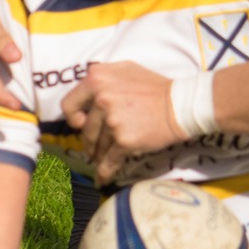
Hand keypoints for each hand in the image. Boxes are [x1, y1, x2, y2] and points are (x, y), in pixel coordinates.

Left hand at [60, 61, 186, 182]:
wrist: (180, 104)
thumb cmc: (155, 87)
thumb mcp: (125, 69)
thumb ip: (102, 78)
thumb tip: (86, 96)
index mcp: (97, 78)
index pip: (69, 105)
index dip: (73, 118)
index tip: (82, 124)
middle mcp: (101, 98)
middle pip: (85, 130)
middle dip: (90, 142)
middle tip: (95, 148)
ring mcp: (112, 120)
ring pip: (97, 146)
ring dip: (98, 155)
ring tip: (102, 160)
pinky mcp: (124, 140)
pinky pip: (109, 160)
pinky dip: (104, 171)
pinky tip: (102, 178)